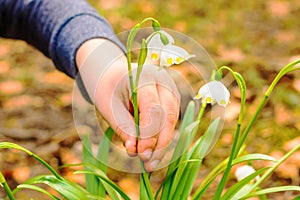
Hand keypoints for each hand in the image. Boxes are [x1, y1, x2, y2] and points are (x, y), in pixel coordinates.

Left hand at [76, 39, 179, 171]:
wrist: (113, 75)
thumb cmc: (108, 88)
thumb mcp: (108, 106)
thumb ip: (122, 127)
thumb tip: (134, 151)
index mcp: (144, 76)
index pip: (153, 108)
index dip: (149, 134)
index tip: (140, 154)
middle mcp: (163, 81)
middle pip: (168, 116)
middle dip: (159, 142)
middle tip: (147, 164)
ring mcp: (169, 90)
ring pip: (172, 121)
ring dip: (162, 143)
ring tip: (150, 163)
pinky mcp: (171, 101)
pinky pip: (170, 122)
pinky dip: (162, 137)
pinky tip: (153, 152)